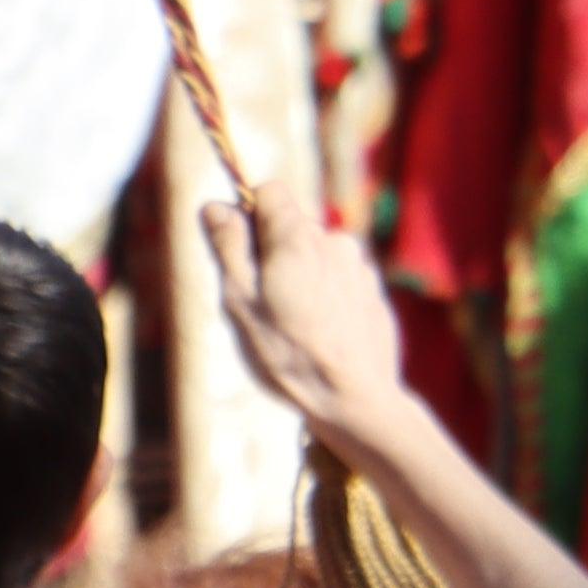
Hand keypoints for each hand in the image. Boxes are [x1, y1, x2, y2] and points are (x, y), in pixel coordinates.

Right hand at [200, 196, 418, 440]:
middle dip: (271, 252)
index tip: (237, 246)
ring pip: (316, 253)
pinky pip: (338, 276)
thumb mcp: (241, 303)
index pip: (270, 190)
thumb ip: (229, 249)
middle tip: (260, 301)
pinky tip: (320, 331)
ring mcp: (358, 264)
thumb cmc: (289, 354)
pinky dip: (324, 293)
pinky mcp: (372, 288)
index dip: (248, 212)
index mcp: (297, 238)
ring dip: (300, 274)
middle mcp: (334, 240)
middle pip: (292, 225)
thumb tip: (215, 206)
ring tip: (293, 323)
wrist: (354, 397)